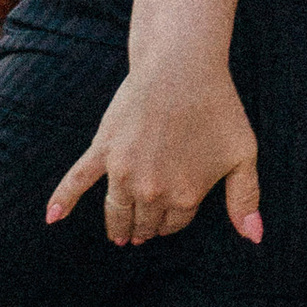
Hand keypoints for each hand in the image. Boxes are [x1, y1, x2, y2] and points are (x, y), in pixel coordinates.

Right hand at [47, 58, 261, 248]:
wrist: (182, 68)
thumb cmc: (218, 108)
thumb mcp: (244, 156)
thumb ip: (246, 199)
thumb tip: (254, 238)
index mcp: (184, 197)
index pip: (176, 224)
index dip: (176, 220)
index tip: (175, 214)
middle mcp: (151, 192)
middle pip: (146, 222)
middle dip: (148, 227)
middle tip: (146, 230)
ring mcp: (123, 174)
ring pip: (117, 212)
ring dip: (118, 227)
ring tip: (120, 236)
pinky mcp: (103, 151)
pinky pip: (77, 180)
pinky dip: (63, 200)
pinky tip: (52, 218)